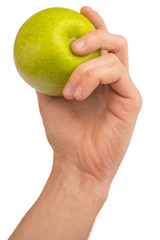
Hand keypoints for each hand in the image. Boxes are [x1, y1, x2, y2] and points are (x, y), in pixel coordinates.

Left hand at [37, 6, 141, 195]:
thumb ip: (49, 77)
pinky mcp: (132, 99)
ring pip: (114, 56)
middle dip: (95, 34)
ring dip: (85, 67)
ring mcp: (124, 89)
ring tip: (69, 91)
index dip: (94, 24)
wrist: (77, 162)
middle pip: (115, 42)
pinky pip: (116, 73)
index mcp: (97, 80)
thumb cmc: (64, 134)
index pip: (101, 46)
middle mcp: (113, 82)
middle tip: (73, 45)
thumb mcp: (49, 99)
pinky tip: (77, 95)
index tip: (80, 11)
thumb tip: (40, 56)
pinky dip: (93, 77)